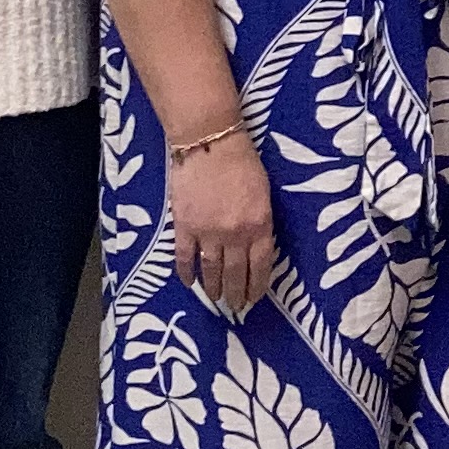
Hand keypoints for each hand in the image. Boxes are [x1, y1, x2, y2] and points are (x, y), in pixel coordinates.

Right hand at [166, 132, 278, 319]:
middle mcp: (235, 234)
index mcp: (259, 225)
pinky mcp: (184, 226)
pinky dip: (186, 273)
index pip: (260, 266)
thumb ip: (261, 222)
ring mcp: (207, 232)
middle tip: (235, 306)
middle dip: (236, 294)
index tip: (254, 298)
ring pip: (210, 270)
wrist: (210, 142)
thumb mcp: (264, 194)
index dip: (257, 286)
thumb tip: (256, 247)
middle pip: (235, 274)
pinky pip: (185, 257)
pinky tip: (189, 283)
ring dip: (213, 288)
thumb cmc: (243, 162)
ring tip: (215, 299)